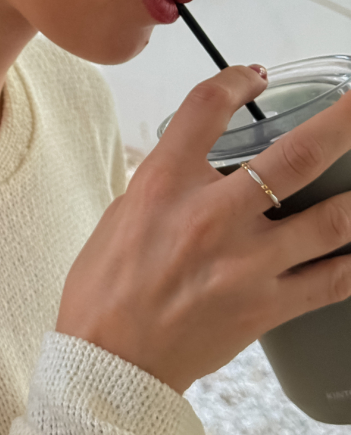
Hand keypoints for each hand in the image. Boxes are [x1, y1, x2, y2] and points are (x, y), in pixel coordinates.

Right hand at [55, 65, 350, 392]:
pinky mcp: (266, 308)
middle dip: (342, 122)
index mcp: (165, 183)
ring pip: (332, 220)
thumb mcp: (124, 209)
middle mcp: (211, 216)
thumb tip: (205, 158)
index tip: (254, 77)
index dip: (238, 80)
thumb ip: (170, 177)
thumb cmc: (107, 283)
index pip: (209, 107)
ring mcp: (246, 264)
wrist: (108, 357)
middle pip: (296, 155)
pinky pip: (332, 282)